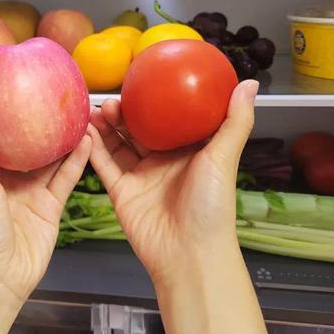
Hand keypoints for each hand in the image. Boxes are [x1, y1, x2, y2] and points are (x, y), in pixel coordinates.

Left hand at [0, 103, 90, 303]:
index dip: (6, 112)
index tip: (20, 87)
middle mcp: (6, 179)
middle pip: (28, 144)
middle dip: (41, 122)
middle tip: (58, 96)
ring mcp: (30, 193)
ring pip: (50, 160)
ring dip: (63, 138)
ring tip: (78, 112)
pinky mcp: (50, 207)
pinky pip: (65, 179)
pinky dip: (76, 161)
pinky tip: (87, 141)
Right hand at [88, 80, 257, 285]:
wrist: (188, 253)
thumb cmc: (211, 205)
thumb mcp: (224, 157)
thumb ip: (235, 120)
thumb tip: (249, 82)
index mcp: (188, 151)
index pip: (169, 118)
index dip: (156, 100)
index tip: (144, 79)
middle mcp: (163, 161)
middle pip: (139, 129)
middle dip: (125, 111)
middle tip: (113, 96)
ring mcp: (141, 176)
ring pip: (119, 143)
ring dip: (107, 125)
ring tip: (98, 107)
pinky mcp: (122, 191)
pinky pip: (104, 164)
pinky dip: (94, 147)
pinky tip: (85, 129)